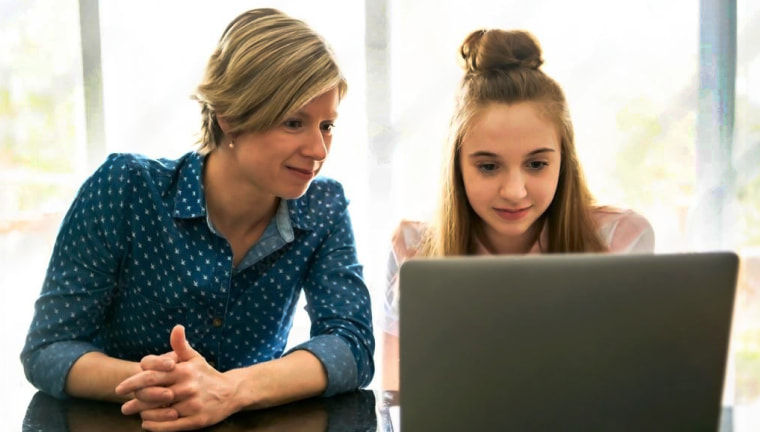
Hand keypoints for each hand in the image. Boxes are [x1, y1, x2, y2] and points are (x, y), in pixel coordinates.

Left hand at [115, 325, 240, 430]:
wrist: (231, 392)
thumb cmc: (206, 374)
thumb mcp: (194, 358)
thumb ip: (181, 345)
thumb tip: (177, 327)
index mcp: (184, 371)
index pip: (152, 375)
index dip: (135, 381)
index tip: (121, 387)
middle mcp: (188, 388)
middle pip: (153, 395)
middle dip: (135, 400)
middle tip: (123, 405)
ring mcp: (192, 405)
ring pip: (160, 412)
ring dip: (143, 413)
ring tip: (134, 412)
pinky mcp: (196, 421)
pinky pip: (171, 426)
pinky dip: (155, 426)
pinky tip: (146, 424)